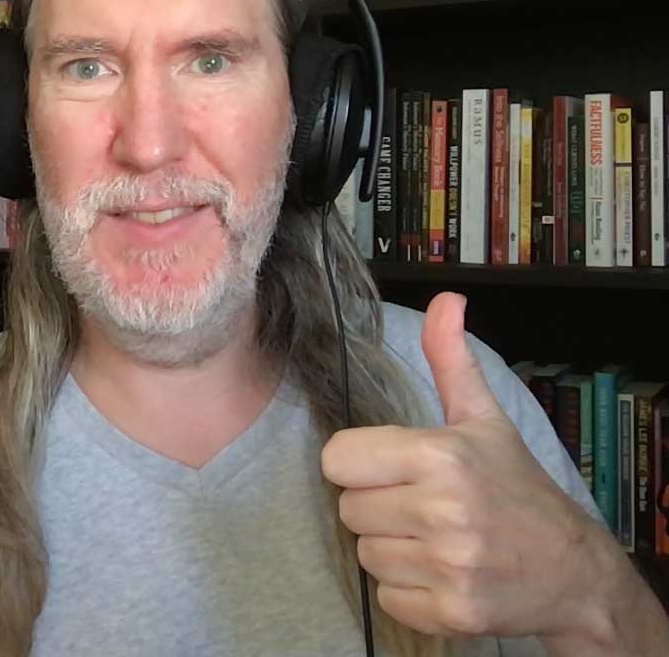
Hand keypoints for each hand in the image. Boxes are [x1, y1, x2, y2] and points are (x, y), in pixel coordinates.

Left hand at [320, 292, 607, 641]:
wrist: (574, 571)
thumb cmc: (517, 491)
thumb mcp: (484, 421)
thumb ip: (451, 361)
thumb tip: (446, 300)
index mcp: (441, 456)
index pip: (337, 459)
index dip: (359, 465)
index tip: (390, 470)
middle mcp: (443, 510)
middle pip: (348, 509)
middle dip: (377, 508)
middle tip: (421, 507)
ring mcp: (449, 564)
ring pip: (365, 554)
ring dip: (392, 550)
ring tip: (434, 540)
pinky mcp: (451, 611)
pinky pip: (386, 597)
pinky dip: (407, 591)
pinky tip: (442, 573)